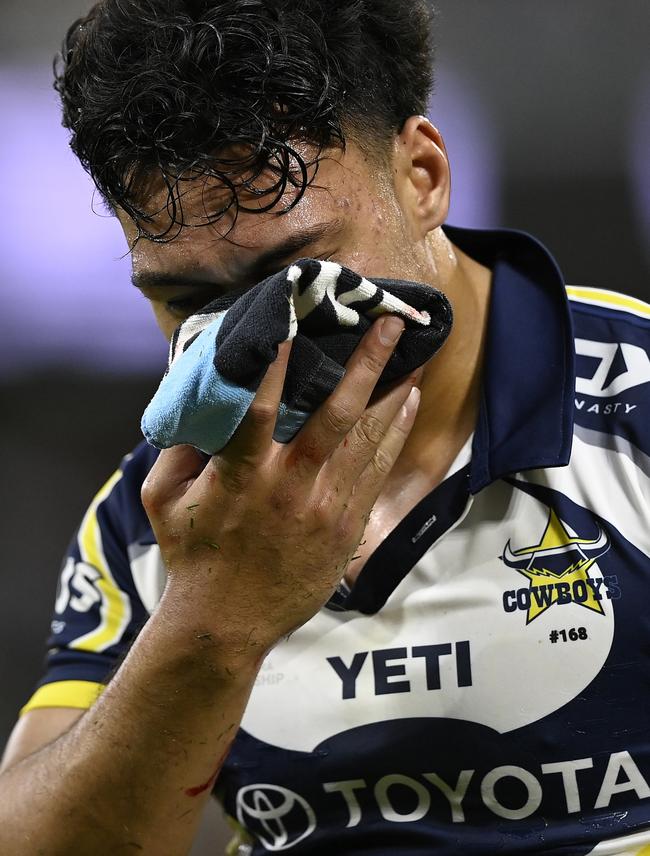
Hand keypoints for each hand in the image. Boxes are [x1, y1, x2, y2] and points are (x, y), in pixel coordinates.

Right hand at [141, 315, 420, 656]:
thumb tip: (196, 401)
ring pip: (368, 441)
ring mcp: (324, 509)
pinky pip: (377, 473)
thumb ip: (179, 448)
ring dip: (391, 394)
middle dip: (366, 365)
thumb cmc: (192, 558)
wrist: (226, 625)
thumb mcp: (164, 500)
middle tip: (390, 324)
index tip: (295, 321)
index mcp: (242, 476)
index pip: (260, 408)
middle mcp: (289, 487)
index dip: (277, 364)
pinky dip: (394, 436)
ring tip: (413, 356)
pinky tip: (406, 407)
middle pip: (336, 416)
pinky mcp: (345, 529)